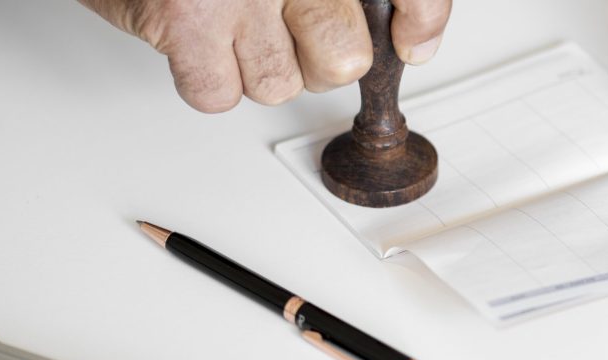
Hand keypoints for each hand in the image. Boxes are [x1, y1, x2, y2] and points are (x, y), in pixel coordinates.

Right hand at [79, 0, 450, 112]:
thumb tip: (412, 38)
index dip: (422, 17)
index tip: (414, 41)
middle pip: (343, 60)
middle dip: (316, 58)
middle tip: (286, 27)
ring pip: (281, 86)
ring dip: (257, 67)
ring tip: (232, 23)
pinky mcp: (185, 17)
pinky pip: (221, 95)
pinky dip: (209, 79)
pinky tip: (200, 41)